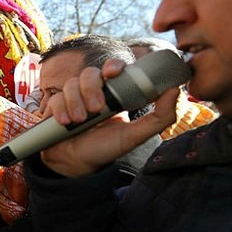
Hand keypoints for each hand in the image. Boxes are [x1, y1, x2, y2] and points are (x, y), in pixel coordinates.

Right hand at [41, 59, 178, 176]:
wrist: (76, 164)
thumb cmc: (105, 148)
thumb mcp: (135, 135)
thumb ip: (160, 117)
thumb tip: (175, 90)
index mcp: (112, 94)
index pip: (112, 70)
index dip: (112, 67)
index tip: (113, 73)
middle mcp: (92, 92)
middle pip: (89, 73)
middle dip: (91, 88)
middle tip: (96, 108)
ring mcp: (72, 98)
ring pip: (71, 83)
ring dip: (75, 102)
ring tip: (79, 121)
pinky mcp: (55, 106)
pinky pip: (56, 98)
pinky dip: (61, 110)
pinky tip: (65, 123)